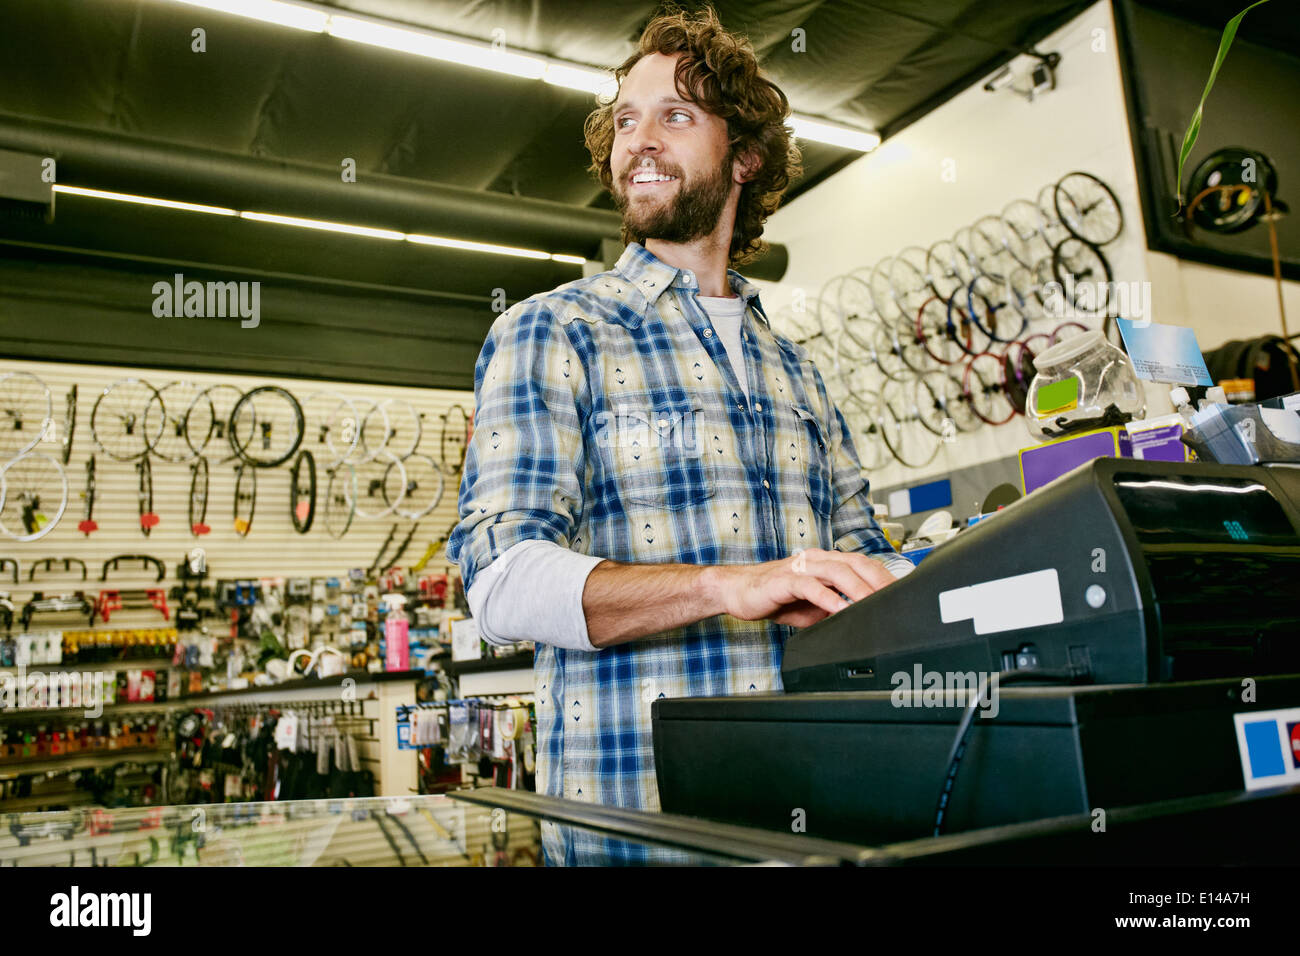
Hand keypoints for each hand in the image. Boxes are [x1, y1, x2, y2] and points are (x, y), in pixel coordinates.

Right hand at [715, 548, 896, 628]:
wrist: (738, 591)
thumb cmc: (776, 598)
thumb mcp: (815, 608)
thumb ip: (838, 610)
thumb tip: (863, 622)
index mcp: (826, 562)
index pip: (863, 565)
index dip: (883, 578)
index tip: (901, 595)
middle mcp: (816, 560)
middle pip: (856, 564)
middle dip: (878, 581)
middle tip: (895, 600)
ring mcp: (800, 567)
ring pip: (837, 572)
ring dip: (858, 589)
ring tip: (873, 604)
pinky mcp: (784, 580)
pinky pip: (810, 586)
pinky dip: (827, 598)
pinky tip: (839, 609)